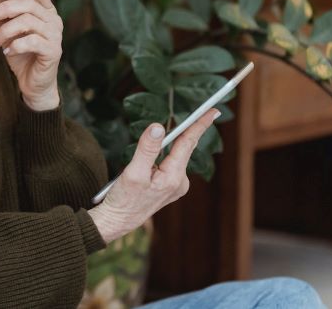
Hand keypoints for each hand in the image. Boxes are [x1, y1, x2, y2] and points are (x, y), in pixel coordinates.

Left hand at [0, 0, 62, 110]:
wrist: (34, 83)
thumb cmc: (21, 55)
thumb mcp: (4, 36)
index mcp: (45, 11)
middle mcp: (54, 20)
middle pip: (29, 4)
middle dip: (4, 8)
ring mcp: (56, 35)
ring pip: (28, 22)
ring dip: (6, 30)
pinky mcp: (54, 51)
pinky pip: (32, 41)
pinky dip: (15, 45)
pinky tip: (6, 52)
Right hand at [87, 108, 220, 242]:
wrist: (118, 221)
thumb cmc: (124, 199)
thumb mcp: (133, 173)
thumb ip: (146, 149)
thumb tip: (158, 127)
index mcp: (173, 177)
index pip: (188, 144)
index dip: (200, 125)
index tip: (213, 110)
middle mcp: (179, 181)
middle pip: (184, 148)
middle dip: (187, 131)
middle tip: (200, 111)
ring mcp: (175, 185)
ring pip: (174, 155)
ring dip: (168, 146)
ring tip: (155, 147)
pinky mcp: (168, 186)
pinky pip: (169, 163)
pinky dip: (163, 155)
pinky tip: (149, 161)